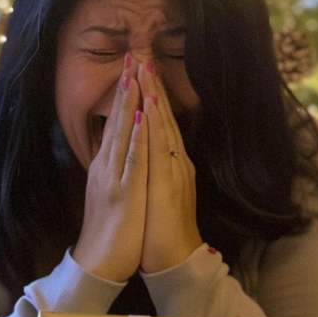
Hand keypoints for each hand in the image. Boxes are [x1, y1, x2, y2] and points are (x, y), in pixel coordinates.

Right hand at [71, 57, 148, 282]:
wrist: (99, 263)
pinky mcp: (125, 192)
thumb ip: (114, 171)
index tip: (131, 69)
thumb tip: (119, 152)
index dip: (124, 96)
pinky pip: (133, 160)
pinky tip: (141, 116)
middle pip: (118, 121)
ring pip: (124, 133)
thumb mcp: (110, 193)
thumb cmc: (110, 231)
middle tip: (132, 55)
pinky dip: (137, 136)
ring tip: (135, 73)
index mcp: (107, 167)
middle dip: (126, 88)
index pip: (116, 124)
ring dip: (130, 102)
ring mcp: (115, 178)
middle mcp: (108, 167)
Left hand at [137, 61, 203, 273]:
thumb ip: (155, 171)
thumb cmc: (161, 229)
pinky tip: (148, 109)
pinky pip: (159, 151)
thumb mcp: (156, 193)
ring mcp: (173, 172)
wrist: (174, 259)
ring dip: (155, 99)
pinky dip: (153, 128)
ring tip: (146, 71)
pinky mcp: (168, 185)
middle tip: (144, 57)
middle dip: (154, 88)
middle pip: (164, 120)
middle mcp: (175, 163)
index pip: (160, 125)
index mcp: (170, 165)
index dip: (153, 98)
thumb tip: (147, 154)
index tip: (142, 72)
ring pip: (163, 128)